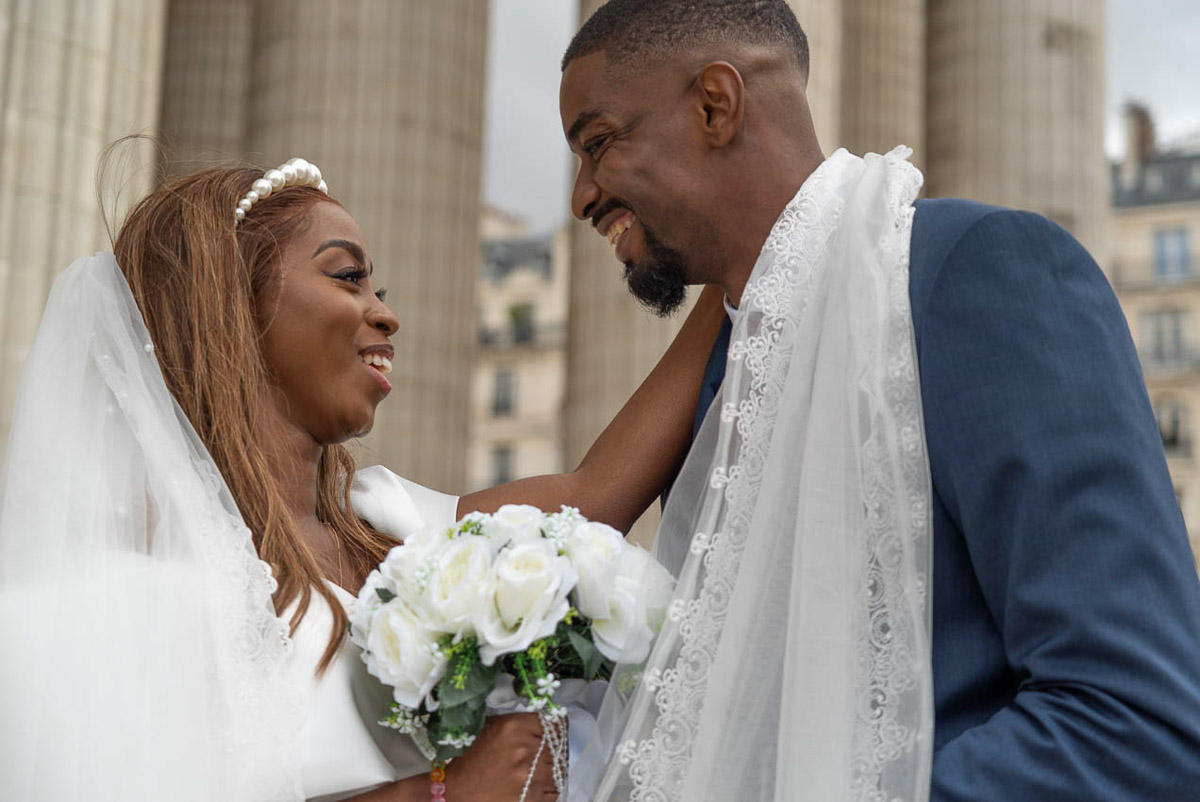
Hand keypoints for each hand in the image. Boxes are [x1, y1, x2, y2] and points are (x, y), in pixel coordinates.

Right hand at [443, 713, 557, 799]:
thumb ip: (518, 722)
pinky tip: (532, 786)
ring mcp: (531, 776)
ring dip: (550, 770)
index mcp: (515, 727)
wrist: (456, 792)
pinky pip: (555, 791)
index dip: (554, 729)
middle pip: (559, 747)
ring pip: (559, 770)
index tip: (551, 734)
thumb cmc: (470, 759)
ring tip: (533, 773)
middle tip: (539, 756)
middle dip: (552, 751)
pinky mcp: (532, 799)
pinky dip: (547, 789)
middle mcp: (526, 750)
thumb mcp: (490, 728)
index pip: (556, 723)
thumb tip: (543, 720)